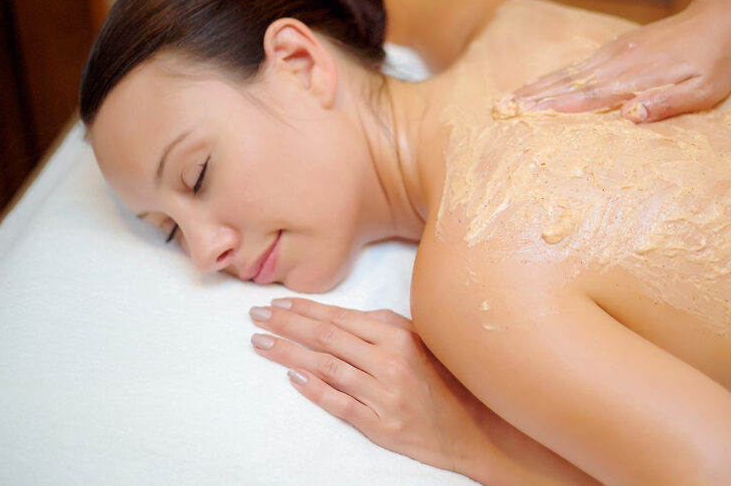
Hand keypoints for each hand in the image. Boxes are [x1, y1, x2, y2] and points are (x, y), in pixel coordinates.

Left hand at [248, 298, 491, 476]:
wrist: (473, 427)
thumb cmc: (445, 379)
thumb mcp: (421, 341)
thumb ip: (384, 326)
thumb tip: (341, 317)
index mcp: (399, 335)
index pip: (339, 318)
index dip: (304, 309)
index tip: (277, 302)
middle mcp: (390, 362)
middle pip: (326, 338)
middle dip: (286, 324)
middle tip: (257, 316)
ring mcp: (384, 395)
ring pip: (326, 368)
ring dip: (288, 354)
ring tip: (261, 343)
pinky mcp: (381, 425)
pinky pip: (339, 404)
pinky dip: (313, 389)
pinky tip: (291, 377)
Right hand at [509, 2, 730, 121]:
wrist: (717, 20)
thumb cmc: (715, 63)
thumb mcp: (702, 91)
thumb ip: (666, 103)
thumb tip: (629, 115)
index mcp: (634, 78)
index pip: (587, 96)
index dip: (554, 107)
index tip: (523, 115)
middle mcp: (616, 65)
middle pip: (566, 83)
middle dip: (531, 98)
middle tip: (498, 109)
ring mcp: (613, 55)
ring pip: (566, 73)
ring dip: (535, 87)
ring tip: (507, 99)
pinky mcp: (614, 50)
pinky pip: (576, 65)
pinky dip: (553, 76)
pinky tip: (539, 84)